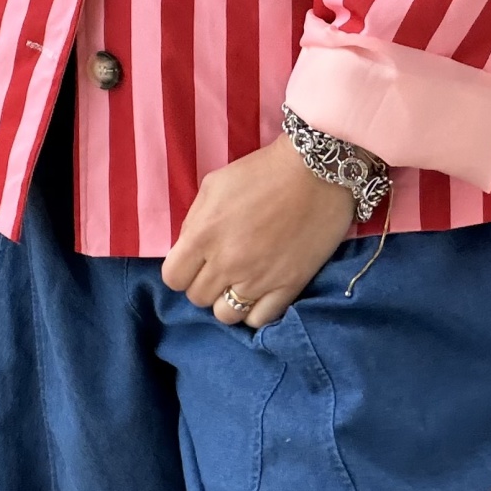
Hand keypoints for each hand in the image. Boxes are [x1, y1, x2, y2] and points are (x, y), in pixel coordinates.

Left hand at [161, 133, 355, 327]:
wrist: (317, 171)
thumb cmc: (263, 171)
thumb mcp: (214, 184)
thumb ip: (194, 220)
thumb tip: (188, 248)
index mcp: (204, 234)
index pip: (173, 278)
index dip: (182, 271)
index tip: (195, 261)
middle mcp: (226, 263)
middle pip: (198, 297)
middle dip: (205, 282)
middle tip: (222, 265)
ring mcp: (258, 279)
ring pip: (225, 315)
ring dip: (228, 300)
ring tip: (241, 281)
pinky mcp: (288, 287)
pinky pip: (259, 319)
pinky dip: (255, 310)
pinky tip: (260, 291)